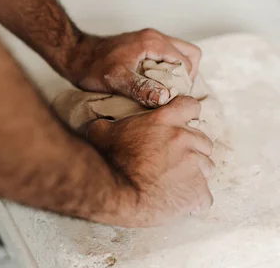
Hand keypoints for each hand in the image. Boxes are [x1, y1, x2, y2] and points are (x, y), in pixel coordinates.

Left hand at [65, 29, 201, 107]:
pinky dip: (166, 70)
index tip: (172, 96)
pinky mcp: (142, 46)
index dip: (185, 81)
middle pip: (189, 54)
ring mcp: (148, 40)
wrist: (74, 55)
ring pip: (178, 54)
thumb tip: (165, 98)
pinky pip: (166, 56)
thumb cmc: (92, 67)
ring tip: (162, 91)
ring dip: (175, 73)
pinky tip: (152, 85)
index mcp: (153, 42)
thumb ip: (140, 88)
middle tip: (171, 93)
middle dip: (186, 76)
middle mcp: (154, 37)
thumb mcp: (116, 80)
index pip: (188, 60)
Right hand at [83, 96, 213, 227]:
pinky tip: (177, 201)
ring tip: (174, 182)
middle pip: (203, 140)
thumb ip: (108, 123)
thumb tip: (102, 122)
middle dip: (192, 149)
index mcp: (166, 120)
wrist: (117, 194)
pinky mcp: (199, 192)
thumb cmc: (108, 160)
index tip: (179, 125)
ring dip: (194, 173)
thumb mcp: (101, 132)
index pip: (190, 106)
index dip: (186, 114)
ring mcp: (196, 166)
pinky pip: (204, 196)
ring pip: (207, 167)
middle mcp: (185, 139)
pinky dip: (193, 199)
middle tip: (172, 160)